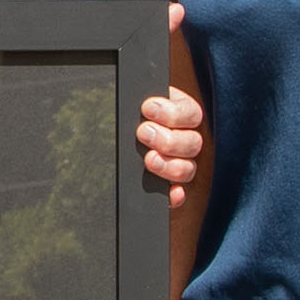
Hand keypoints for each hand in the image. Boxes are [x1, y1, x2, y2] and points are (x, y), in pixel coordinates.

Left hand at [133, 75, 207, 196]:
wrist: (106, 139)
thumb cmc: (122, 117)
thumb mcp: (134, 105)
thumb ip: (138, 105)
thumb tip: (141, 104)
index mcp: (180, 114)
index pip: (190, 113)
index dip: (172, 113)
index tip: (147, 108)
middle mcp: (184, 140)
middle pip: (193, 143)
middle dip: (168, 139)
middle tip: (143, 133)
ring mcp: (180, 165)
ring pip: (189, 168)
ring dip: (171, 166)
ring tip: (149, 160)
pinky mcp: (170, 187)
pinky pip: (180, 194)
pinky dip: (176, 195)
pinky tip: (170, 192)